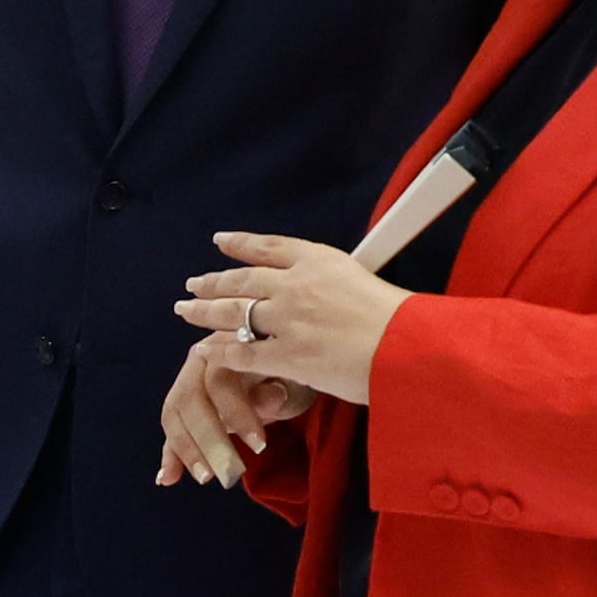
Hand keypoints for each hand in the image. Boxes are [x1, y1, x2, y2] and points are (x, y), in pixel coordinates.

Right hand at [156, 332, 316, 487]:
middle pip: (190, 398)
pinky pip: (172, 432)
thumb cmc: (292, 374)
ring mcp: (188, 383)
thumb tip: (269, 397)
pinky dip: (171, 456)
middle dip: (207, 437)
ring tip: (205, 477)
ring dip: (186, 449)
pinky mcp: (185, 410)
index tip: (259, 444)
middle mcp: (200, 360)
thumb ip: (282, 388)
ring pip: (175, 415)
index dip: (235, 412)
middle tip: (228, 469)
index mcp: (227, 347)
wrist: (286, 371)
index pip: (219, 380)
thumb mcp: (296, 379)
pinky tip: (169, 478)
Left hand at [177, 231, 404, 405]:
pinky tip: (203, 351)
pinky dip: (219, 351)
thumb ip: (334, 284)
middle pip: (242, 279)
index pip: (270, 247)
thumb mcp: (365, 283)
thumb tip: (321, 294)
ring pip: (233, 312)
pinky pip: (241, 352)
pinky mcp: (286, 355)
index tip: (220, 241)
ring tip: (186, 311)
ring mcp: (288, 319)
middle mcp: (297, 284)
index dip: (240, 244)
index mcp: (320, 261)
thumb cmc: (402, 320)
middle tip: (192, 284)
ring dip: (204, 312)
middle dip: (213, 282)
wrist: (410, 347)